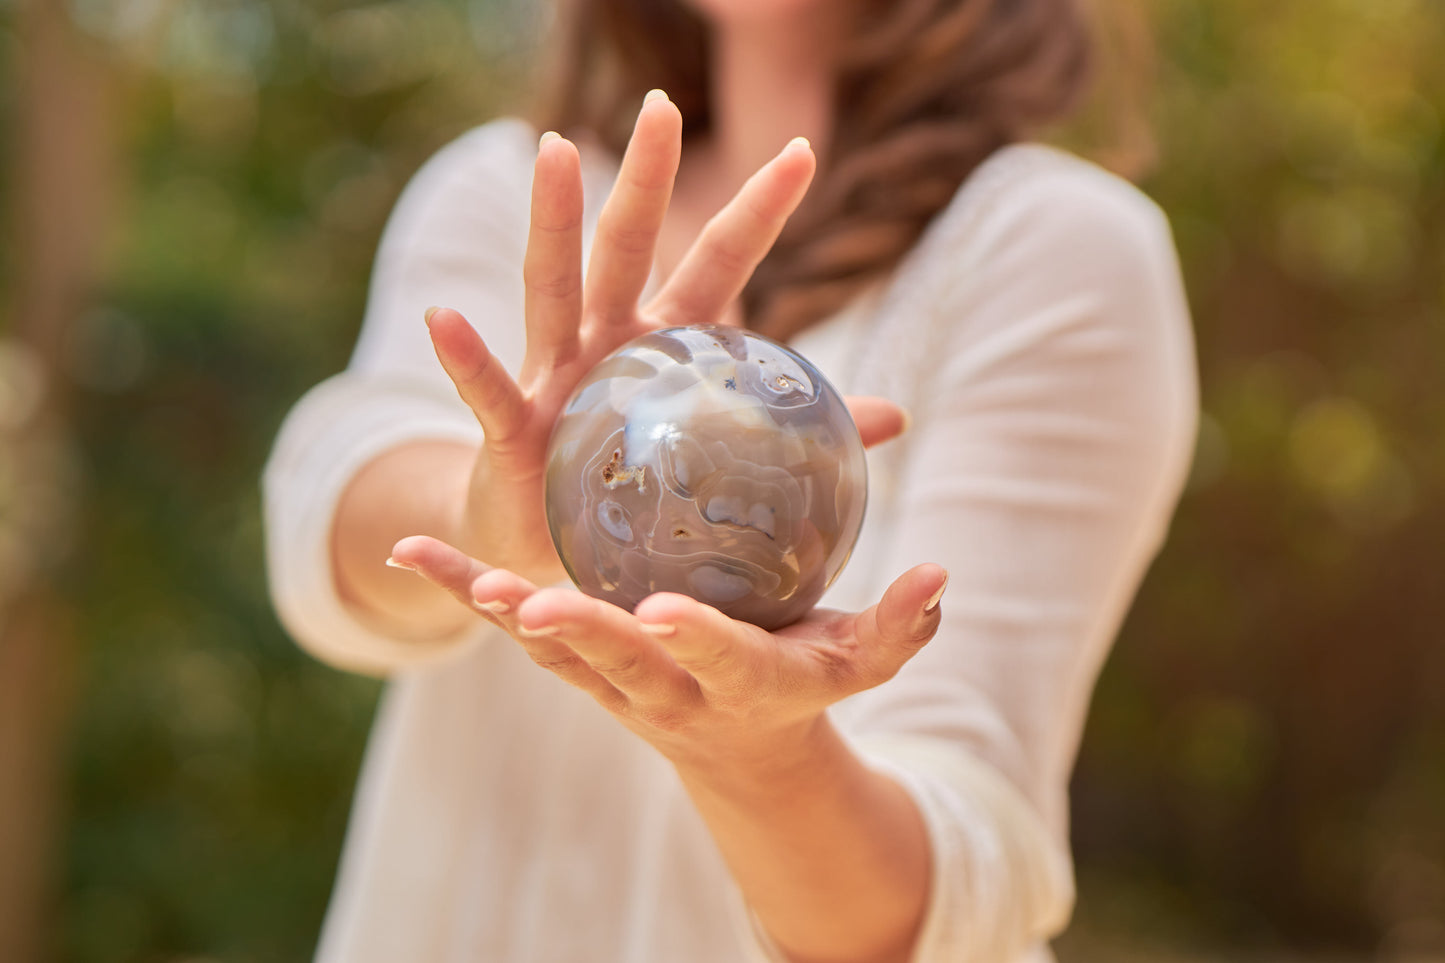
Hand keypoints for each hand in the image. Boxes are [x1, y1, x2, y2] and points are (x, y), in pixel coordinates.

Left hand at [387, 535, 947, 770]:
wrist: (736, 744)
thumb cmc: (801, 682)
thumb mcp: (857, 661)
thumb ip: (900, 625)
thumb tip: (943, 575)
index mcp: (738, 681)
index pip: (720, 661)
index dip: (696, 641)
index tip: (671, 613)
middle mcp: (665, 690)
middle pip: (618, 665)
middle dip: (580, 637)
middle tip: (537, 606)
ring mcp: (611, 681)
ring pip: (550, 651)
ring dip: (500, 616)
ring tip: (452, 571)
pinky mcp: (574, 664)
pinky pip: (514, 628)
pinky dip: (463, 595)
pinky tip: (411, 552)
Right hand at [426, 91, 816, 584]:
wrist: (545, 551)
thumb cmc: (638, 498)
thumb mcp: (724, 462)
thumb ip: (801, 435)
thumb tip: (899, 414)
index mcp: (669, 345)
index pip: (722, 263)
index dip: (761, 210)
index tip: (804, 149)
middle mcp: (609, 343)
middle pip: (631, 247)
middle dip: (650, 178)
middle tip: (664, 102)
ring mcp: (555, 376)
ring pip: (557, 286)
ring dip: (555, 220)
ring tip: (556, 150)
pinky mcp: (513, 428)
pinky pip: (488, 389)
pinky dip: (468, 356)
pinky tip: (445, 317)